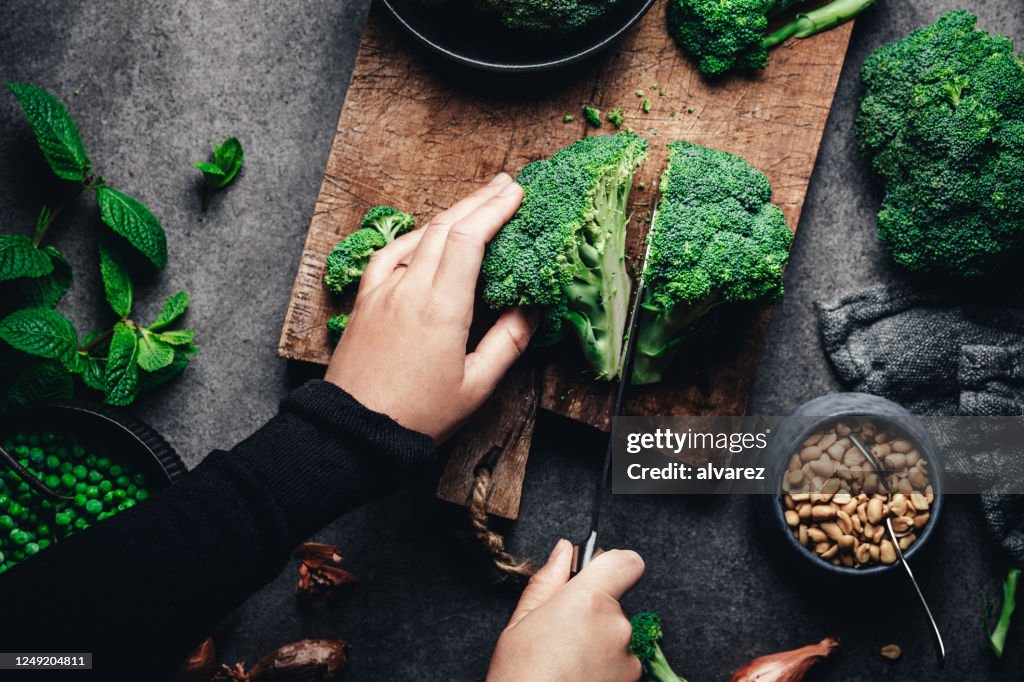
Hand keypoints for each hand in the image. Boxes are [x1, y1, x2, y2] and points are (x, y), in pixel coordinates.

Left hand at [325, 174, 536, 441]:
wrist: (354, 432)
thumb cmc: (418, 416)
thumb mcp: (476, 386)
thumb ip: (507, 342)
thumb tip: (530, 310)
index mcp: (441, 307)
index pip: (468, 239)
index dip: (494, 209)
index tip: (517, 193)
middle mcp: (409, 290)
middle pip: (445, 226)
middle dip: (478, 200)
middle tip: (506, 183)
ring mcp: (382, 292)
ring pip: (418, 236)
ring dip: (449, 214)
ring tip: (475, 203)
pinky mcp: (365, 301)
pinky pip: (389, 255)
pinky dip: (413, 237)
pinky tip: (424, 236)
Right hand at [487, 541, 644, 681]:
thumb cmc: (519, 677)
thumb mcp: (521, 622)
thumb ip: (548, 581)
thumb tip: (564, 550)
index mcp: (589, 601)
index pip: (627, 563)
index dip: (612, 566)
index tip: (594, 578)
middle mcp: (617, 627)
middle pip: (616, 605)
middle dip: (593, 615)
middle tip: (560, 637)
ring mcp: (628, 661)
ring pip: (618, 639)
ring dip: (599, 647)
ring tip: (565, 666)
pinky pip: (621, 666)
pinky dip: (604, 671)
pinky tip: (577, 680)